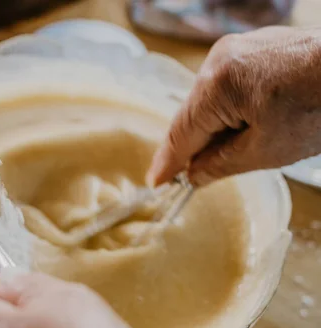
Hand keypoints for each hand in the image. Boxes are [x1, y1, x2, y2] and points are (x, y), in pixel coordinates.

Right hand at [147, 26, 320, 186]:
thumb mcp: (267, 150)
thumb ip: (219, 164)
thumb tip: (192, 175)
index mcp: (218, 83)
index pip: (182, 132)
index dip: (169, 162)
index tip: (156, 183)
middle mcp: (219, 59)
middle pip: (193, 114)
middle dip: (194, 145)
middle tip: (193, 176)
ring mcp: (236, 48)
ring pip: (208, 100)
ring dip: (214, 128)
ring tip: (233, 149)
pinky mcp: (252, 48)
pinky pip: (225, 85)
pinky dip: (228, 109)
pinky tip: (245, 125)